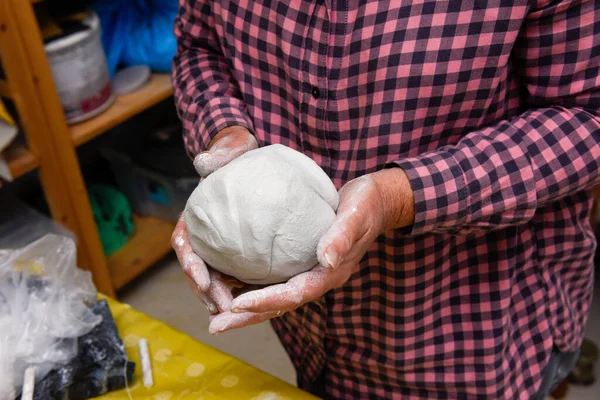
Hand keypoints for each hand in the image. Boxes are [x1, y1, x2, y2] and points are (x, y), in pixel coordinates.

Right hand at [172, 126, 256, 312]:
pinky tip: (253, 303)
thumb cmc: (236, 153)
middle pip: (198, 269)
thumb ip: (219, 154)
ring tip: (233, 314)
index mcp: (195, 215)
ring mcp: (219, 243)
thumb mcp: (229, 149)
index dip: (190, 263)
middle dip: (206, 291)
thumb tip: (204, 160)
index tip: (201, 279)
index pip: (184, 243)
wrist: (249, 157)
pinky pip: (236, 273)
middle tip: (222, 307)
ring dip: (220, 297)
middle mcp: (204, 233)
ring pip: (214, 277)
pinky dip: (240, 289)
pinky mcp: (237, 249)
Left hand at [207, 168, 414, 333]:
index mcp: (330, 273)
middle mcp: (317, 278)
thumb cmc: (366, 205)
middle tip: (215, 325)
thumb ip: (343, 235)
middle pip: (279, 305)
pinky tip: (227, 282)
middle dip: (247, 316)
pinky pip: (274, 280)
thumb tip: (327, 259)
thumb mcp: (357, 214)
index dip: (266, 301)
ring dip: (245, 307)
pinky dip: (250, 286)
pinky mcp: (301, 263)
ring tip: (214, 314)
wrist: (374, 202)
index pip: (295, 294)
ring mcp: (309, 273)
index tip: (236, 304)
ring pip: (273, 297)